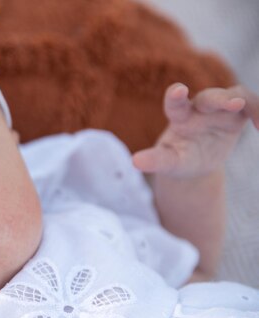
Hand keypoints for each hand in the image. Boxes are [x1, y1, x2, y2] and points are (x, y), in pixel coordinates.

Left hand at [132, 83, 258, 177]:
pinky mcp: (236, 115)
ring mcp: (219, 110)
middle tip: (233, 103)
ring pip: (234, 96)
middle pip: (209, 97)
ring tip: (252, 115)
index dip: (176, 96)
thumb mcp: (169, 163)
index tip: (179, 90)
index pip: (175, 104)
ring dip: (242, 100)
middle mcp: (199, 109)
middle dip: (219, 98)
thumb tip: (135, 162)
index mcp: (178, 118)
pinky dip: (258, 111)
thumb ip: (155, 160)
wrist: (196, 163)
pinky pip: (251, 105)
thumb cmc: (179, 160)